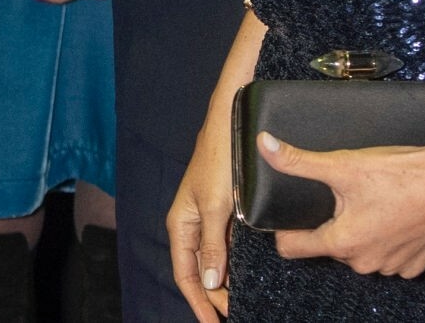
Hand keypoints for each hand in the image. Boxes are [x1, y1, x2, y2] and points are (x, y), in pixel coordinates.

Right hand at [167, 112, 234, 319]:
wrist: (232, 122)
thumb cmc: (220, 158)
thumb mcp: (217, 204)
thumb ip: (213, 244)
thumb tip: (209, 281)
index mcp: (181, 223)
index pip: (185, 274)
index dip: (198, 302)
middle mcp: (192, 223)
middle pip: (198, 271)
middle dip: (212, 298)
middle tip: (233, 318)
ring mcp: (208, 217)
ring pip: (212, 260)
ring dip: (222, 284)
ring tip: (238, 306)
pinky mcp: (223, 210)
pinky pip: (224, 246)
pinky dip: (231, 265)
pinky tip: (243, 275)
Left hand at [260, 133, 424, 277]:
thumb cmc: (401, 174)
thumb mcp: (342, 164)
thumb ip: (298, 160)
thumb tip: (264, 146)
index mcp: (341, 243)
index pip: (292, 248)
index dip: (285, 229)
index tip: (289, 212)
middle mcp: (365, 263)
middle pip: (330, 246)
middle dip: (331, 222)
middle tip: (342, 194)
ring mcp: (392, 267)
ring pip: (361, 251)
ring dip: (361, 230)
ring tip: (370, 200)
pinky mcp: (416, 264)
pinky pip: (390, 254)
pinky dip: (388, 237)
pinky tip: (394, 213)